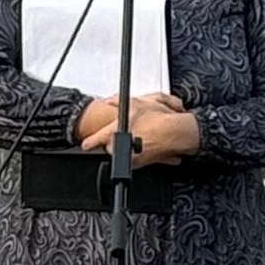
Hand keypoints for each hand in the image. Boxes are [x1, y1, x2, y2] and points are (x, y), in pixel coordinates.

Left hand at [81, 92, 197, 160]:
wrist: (178, 133)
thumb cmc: (160, 119)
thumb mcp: (137, 102)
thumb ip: (118, 101)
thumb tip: (110, 101)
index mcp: (117, 132)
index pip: (96, 140)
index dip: (89, 142)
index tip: (85, 145)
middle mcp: (123, 147)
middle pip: (112, 147)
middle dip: (116, 140)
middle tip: (128, 131)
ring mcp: (134, 158)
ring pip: (126, 152)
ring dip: (132, 145)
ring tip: (144, 135)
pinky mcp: (146, 163)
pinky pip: (140, 158)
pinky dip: (144, 151)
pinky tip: (152, 142)